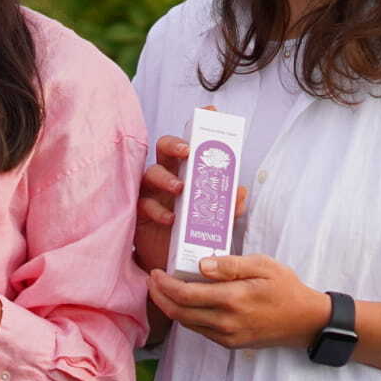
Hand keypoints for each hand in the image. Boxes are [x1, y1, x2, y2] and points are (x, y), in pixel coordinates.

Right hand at [133, 136, 247, 274]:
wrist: (178, 267)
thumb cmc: (195, 236)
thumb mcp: (215, 222)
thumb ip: (228, 208)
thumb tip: (240, 192)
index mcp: (186, 173)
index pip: (191, 146)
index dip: (199, 127)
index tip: (211, 113)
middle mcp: (167, 178)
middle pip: (164, 148)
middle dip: (176, 145)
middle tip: (188, 151)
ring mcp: (151, 193)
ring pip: (150, 173)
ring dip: (166, 177)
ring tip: (180, 188)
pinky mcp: (140, 213)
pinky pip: (143, 204)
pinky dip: (157, 209)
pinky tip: (170, 218)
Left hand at [148, 255, 328, 349]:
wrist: (306, 322)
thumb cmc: (285, 288)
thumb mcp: (262, 266)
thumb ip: (230, 265)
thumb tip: (200, 265)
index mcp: (232, 299)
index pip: (186, 295)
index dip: (164, 285)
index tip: (155, 272)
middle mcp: (226, 322)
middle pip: (180, 312)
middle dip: (160, 296)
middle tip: (152, 280)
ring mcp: (228, 336)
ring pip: (187, 324)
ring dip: (170, 308)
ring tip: (162, 290)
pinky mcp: (231, 344)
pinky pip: (200, 331)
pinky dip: (186, 317)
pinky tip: (184, 303)